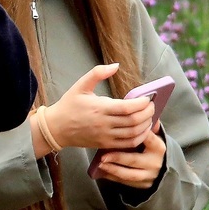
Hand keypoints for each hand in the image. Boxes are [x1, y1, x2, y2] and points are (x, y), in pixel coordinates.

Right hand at [39, 63, 153, 150]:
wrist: (56, 128)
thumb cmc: (69, 105)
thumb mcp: (80, 85)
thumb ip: (98, 73)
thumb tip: (116, 65)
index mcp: (99, 108)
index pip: (127, 108)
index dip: (142, 103)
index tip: (147, 98)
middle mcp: (104, 124)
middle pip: (134, 121)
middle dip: (148, 113)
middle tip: (152, 106)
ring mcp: (105, 136)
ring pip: (133, 134)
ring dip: (146, 125)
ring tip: (150, 116)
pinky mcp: (105, 144)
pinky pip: (127, 144)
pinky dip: (139, 137)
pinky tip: (143, 130)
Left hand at [91, 129, 165, 188]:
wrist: (162, 170)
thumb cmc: (152, 149)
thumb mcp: (155, 137)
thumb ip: (150, 127)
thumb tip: (148, 112)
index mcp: (158, 148)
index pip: (148, 139)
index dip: (136, 134)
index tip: (122, 129)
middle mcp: (154, 163)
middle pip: (134, 160)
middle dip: (118, 157)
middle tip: (103, 155)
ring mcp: (148, 175)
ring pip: (129, 174)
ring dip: (113, 169)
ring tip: (101, 163)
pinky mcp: (142, 185)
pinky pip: (125, 182)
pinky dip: (113, 177)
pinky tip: (102, 171)